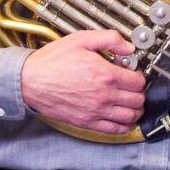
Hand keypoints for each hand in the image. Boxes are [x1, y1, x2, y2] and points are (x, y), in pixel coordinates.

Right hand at [20, 29, 145, 135]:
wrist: (30, 80)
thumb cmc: (51, 61)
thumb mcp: (80, 39)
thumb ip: (108, 39)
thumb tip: (128, 46)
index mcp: (105, 74)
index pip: (138, 81)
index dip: (138, 75)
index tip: (132, 73)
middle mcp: (105, 95)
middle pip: (138, 99)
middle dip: (139, 92)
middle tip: (132, 86)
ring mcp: (97, 111)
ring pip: (131, 116)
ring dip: (135, 109)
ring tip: (130, 101)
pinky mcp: (88, 123)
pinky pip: (116, 130)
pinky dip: (125, 125)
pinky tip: (123, 118)